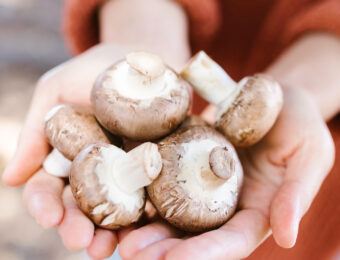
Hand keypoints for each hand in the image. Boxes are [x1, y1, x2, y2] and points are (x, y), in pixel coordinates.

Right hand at [2, 43, 134, 258]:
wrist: (143, 62)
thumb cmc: (96, 71)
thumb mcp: (57, 90)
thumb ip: (35, 132)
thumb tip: (10, 180)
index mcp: (67, 156)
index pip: (50, 187)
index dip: (45, 203)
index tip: (49, 216)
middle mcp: (95, 170)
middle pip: (82, 206)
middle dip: (77, 226)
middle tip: (80, 241)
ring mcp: (127, 173)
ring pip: (113, 210)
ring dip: (107, 233)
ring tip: (105, 250)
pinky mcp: (156, 170)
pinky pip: (150, 198)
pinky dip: (144, 218)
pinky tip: (141, 231)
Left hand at [117, 87, 334, 259]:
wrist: (273, 95)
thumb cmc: (300, 122)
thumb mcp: (309, 153)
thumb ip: (298, 193)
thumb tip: (287, 237)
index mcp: (257, 210)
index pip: (231, 241)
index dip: (204, 255)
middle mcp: (226, 204)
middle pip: (194, 234)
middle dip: (163, 248)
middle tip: (131, 255)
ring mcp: (203, 183)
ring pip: (172, 211)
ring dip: (145, 227)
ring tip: (118, 237)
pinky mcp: (187, 160)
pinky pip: (163, 178)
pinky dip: (143, 191)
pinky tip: (120, 196)